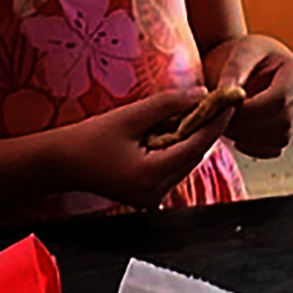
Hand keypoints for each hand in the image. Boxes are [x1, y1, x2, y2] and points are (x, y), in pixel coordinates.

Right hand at [63, 87, 222, 206]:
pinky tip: (179, 128)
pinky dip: (180, 148)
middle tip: (219, 101)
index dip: (216, 122)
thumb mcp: (130, 116)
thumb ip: (168, 104)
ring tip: (201, 110)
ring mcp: (154, 198)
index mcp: (152, 175)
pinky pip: (174, 168)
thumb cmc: (89, 139)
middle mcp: (157, 192)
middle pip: (195, 156)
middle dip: (207, 128)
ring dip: (194, 138)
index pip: (197, 146)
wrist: (62, 163)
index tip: (229, 101)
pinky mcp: (150, 195)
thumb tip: (202, 94)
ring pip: (187, 163)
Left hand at [208, 35, 292, 158]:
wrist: (243, 63)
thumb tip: (227, 96)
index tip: (224, 108)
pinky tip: (237, 134)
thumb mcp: (237, 55)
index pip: (280, 100)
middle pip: (284, 122)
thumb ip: (232, 73)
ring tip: (226, 123)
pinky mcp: (291, 131)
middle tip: (221, 119)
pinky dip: (254, 147)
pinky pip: (275, 149)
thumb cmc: (241, 54)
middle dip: (248, 126)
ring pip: (281, 138)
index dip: (250, 110)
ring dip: (249, 137)